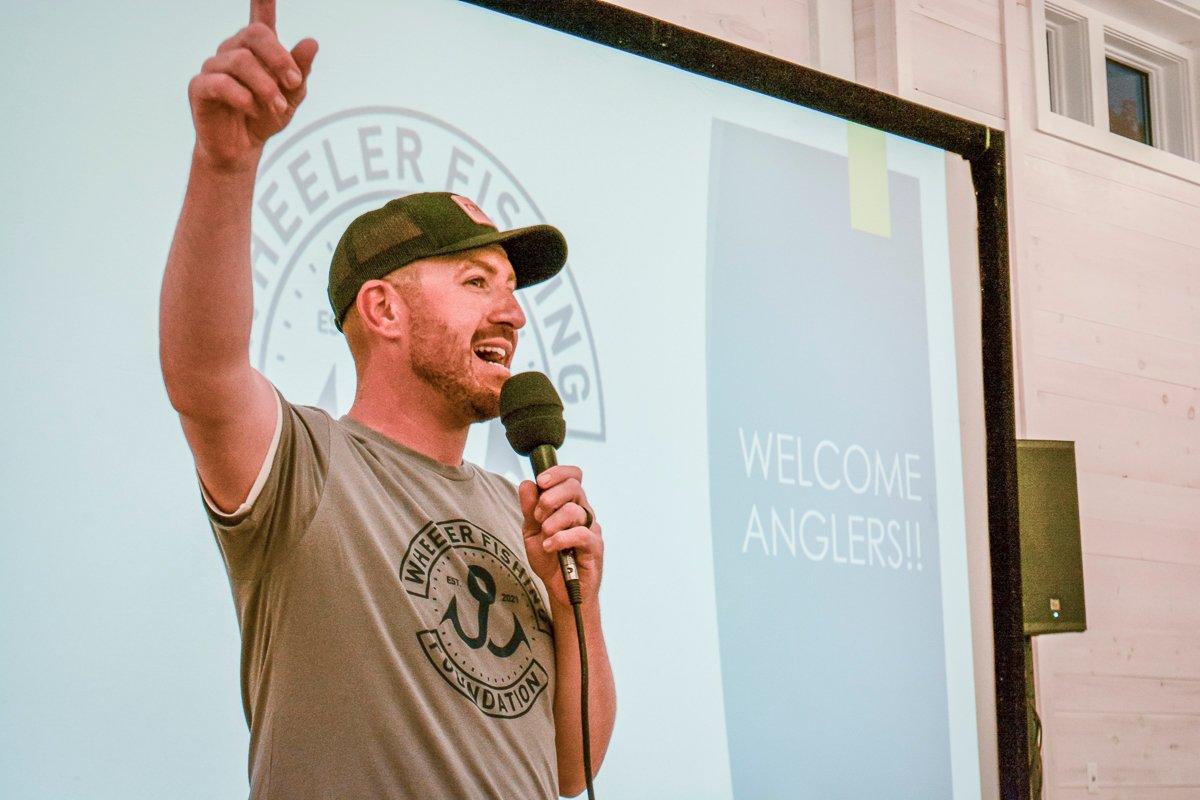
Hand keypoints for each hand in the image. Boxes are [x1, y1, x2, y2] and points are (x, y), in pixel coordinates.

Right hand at [188, 0, 317, 171]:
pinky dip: (243, 97)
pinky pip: (220, 82)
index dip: (263, 2)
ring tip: (277, 107)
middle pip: (255, 35)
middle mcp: (232, 51)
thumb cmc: (265, 117)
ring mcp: (213, 67)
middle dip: (280, 58)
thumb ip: (300, 71)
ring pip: (241, 61)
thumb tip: (311, 42)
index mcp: (256, 50)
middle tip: (294, 82)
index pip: (260, 19)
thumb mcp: (291, 96)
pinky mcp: (199, 87)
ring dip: (266, 86)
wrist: (242, 149)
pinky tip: (252, 109)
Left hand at [519, 465, 603, 608]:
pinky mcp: (595, 546)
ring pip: (574, 510)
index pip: (572, 476)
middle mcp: (582, 512)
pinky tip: (549, 547)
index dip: (558, 473)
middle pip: (574, 487)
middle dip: (550, 497)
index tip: (541, 481)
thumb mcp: (531, 531)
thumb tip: (527, 484)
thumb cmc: (549, 558)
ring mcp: (591, 528)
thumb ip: (529, 508)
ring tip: (544, 537)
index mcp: (569, 503)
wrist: (559, 589)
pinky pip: (580, 534)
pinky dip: (560, 539)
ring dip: (552, 522)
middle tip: (538, 516)